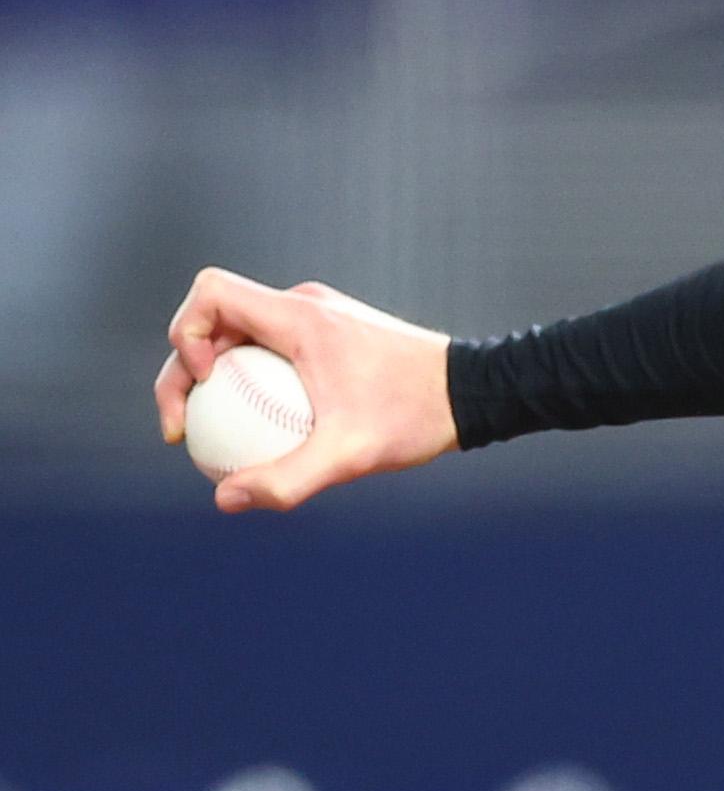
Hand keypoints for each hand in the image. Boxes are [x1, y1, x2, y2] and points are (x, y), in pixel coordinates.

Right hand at [156, 268, 458, 512]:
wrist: (475, 392)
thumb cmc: (416, 417)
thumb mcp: (352, 455)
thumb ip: (288, 479)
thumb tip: (224, 499)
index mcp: (300, 316)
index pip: (212, 292)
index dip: (185, 331)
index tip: (204, 383)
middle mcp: (304, 305)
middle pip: (214, 319)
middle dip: (183, 369)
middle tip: (182, 431)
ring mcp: (318, 317)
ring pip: (239, 335)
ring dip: (213, 378)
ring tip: (210, 438)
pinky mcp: (331, 334)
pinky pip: (270, 350)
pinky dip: (248, 382)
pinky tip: (257, 436)